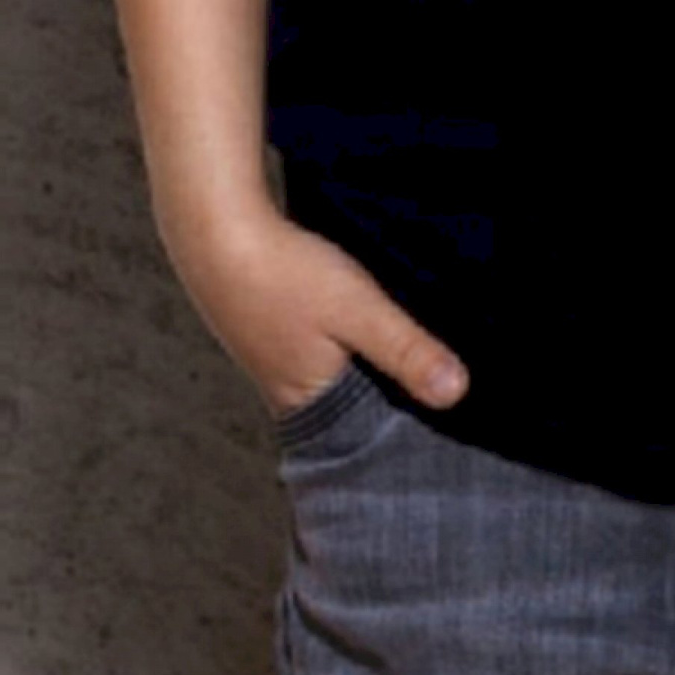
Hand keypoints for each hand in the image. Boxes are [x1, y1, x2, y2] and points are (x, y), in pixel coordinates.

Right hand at [158, 199, 470, 420]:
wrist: (218, 232)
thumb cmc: (285, 275)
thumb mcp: (358, 311)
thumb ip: (406, 351)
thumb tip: (456, 394)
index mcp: (310, 407)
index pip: (368, 442)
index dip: (408, 435)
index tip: (454, 429)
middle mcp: (290, 395)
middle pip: (355, 414)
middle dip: (394, 405)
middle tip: (449, 394)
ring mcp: (279, 363)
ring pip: (341, 381)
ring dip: (373, 373)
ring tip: (420, 363)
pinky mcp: (277, 333)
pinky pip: (326, 354)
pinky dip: (351, 347)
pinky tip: (371, 328)